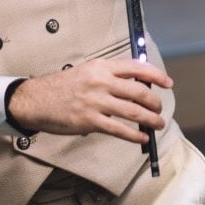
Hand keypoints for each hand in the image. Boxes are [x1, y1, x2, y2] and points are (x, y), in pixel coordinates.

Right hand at [6, 58, 171, 143]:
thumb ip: (109, 76)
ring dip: (150, 119)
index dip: (155, 75)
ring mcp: (95, 102)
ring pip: (132, 111)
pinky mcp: (89, 121)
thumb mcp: (87, 72)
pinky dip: (134, 134)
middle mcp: (100, 82)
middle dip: (154, 102)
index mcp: (101, 66)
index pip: (135, 67)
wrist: (36, 100)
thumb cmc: (63, 87)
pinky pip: (118, 129)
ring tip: (158, 124)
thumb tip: (136, 85)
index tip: (168, 83)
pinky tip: (141, 137)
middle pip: (138, 91)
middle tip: (160, 109)